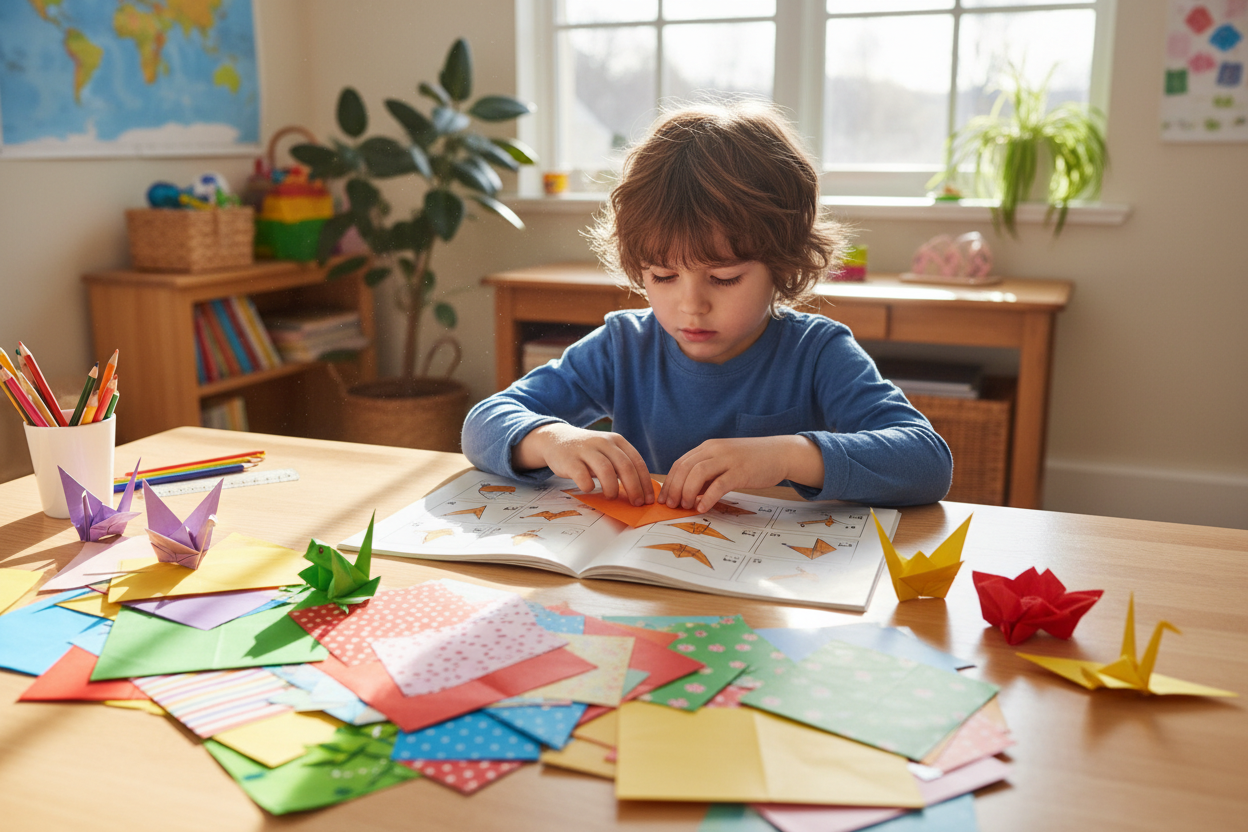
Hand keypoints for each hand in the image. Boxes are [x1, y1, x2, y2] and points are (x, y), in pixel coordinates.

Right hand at [514, 423, 652, 505]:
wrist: (557, 439)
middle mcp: (603, 442)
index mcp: (617, 441)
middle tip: (636, 503)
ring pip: (606, 470)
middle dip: (634, 488)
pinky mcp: (570, 460)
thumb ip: (622, 466)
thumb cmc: (588, 452)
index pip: (637, 462)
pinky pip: (582, 476)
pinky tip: (590, 489)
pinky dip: (589, 486)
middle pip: (625, 467)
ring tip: (612, 497)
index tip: (648, 499)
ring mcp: (586, 450)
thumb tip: (640, 492)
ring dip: (612, 488)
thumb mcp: (607, 451)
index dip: (645, 482)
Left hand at [659, 436, 824, 513]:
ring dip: (687, 492)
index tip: (664, 498)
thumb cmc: (751, 461)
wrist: (780, 453)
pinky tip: (702, 507)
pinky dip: (707, 497)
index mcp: (708, 447)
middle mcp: (715, 450)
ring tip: (686, 506)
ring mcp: (728, 459)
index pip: (680, 463)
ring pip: (697, 474)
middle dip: (674, 489)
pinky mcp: (741, 471)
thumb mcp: (724, 461)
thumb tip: (687, 492)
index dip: (669, 482)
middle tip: (671, 506)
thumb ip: (707, 473)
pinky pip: (718, 484)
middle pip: (685, 468)